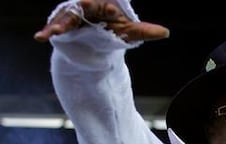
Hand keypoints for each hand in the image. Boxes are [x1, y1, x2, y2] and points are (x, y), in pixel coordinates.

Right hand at [33, 0, 169, 42]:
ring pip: (64, 19)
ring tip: (49, 34)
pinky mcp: (64, 28)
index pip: (96, 4)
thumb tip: (165, 33)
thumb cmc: (114, 27)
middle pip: (76, 10)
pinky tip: (40, 37)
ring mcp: (72, 17)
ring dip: (56, 26)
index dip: (97, 8)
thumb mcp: (128, 31)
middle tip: (64, 27)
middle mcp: (83, 8)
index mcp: (99, 4)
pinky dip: (48, 32)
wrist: (100, 36)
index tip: (103, 13)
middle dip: (70, 17)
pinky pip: (55, 28)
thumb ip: (144, 31)